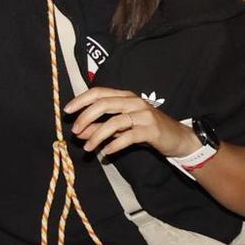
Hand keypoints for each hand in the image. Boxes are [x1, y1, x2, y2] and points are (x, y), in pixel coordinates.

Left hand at [65, 88, 196, 158]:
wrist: (178, 138)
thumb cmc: (147, 130)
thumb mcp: (122, 128)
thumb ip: (101, 128)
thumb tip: (80, 132)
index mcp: (125, 96)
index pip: (99, 92)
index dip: (81, 100)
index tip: (67, 111)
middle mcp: (134, 101)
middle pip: (104, 104)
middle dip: (86, 117)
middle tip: (75, 131)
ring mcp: (143, 114)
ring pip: (114, 121)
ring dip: (97, 135)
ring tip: (88, 148)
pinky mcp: (151, 130)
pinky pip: (128, 136)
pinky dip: (114, 144)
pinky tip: (106, 152)